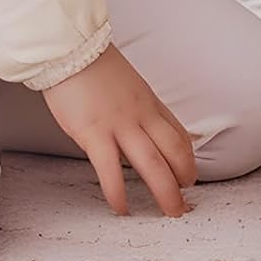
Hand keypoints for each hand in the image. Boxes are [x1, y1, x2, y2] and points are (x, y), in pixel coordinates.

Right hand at [41, 44, 196, 217]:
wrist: (70, 47)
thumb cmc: (91, 63)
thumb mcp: (126, 81)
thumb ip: (135, 104)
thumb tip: (136, 125)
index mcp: (148, 100)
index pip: (178, 133)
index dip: (188, 158)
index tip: (190, 175)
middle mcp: (140, 114)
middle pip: (174, 151)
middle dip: (184, 180)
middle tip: (185, 202)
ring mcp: (120, 124)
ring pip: (153, 164)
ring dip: (165, 192)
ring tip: (170, 213)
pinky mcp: (94, 133)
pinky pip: (110, 170)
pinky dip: (118, 193)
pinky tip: (121, 208)